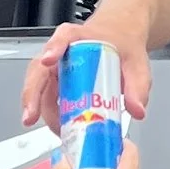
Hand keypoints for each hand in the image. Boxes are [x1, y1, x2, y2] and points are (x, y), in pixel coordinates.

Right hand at [20, 14, 152, 130]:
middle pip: (39, 70)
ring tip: (60, 131)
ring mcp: (56, 69)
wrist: (121, 41)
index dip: (53, 49)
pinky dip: (53, 117)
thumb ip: (138, 85)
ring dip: (43, 112)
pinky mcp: (57, 85)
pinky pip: (48, 100)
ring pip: (40, 90)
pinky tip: (64, 129)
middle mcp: (61, 52)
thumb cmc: (122, 44)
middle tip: (31, 115)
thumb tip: (137, 109)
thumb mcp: (136, 63)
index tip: (48, 60)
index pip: (62, 38)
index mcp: (77, 37)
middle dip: (32, 94)